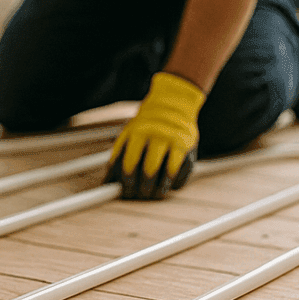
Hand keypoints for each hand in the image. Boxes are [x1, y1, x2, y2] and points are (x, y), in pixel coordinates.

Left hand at [105, 72, 204, 199]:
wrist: (174, 104)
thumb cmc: (146, 125)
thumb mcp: (128, 134)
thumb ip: (117, 156)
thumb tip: (107, 183)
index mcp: (138, 133)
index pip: (130, 163)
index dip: (127, 182)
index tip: (125, 192)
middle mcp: (158, 136)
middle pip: (149, 171)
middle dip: (143, 189)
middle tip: (139, 195)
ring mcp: (176, 143)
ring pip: (168, 175)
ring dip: (159, 190)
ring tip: (153, 194)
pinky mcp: (191, 149)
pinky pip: (183, 174)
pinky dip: (175, 184)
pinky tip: (168, 185)